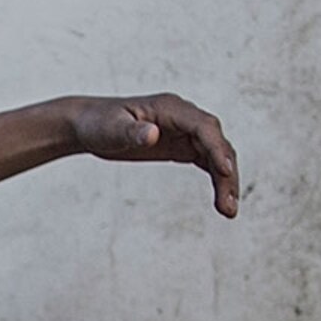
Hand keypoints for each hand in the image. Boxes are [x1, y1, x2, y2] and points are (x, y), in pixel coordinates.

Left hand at [69, 93, 240, 217]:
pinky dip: (217, 179)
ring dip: (226, 180)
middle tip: (229, 206)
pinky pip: (207, 161)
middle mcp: (183, 117)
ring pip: (216, 154)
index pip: (203, 126)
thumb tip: (152, 135)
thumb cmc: (98, 123)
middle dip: (226, 172)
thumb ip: (131, 132)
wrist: (90, 124)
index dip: (216, 148)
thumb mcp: (110, 129)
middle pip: (216, 142)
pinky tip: (222, 202)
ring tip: (229, 211)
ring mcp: (185, 131)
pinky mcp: (182, 145)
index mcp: (170, 108)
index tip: (225, 171)